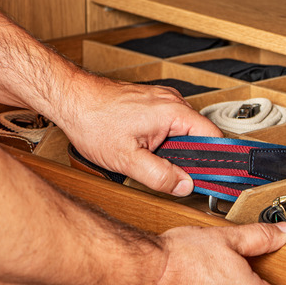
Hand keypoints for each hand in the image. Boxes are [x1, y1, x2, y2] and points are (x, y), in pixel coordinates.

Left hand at [58, 77, 221, 195]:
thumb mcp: (127, 159)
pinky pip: (171, 123)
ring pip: (184, 130)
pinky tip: (147, 147)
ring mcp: (163, 99)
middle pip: (200, 135)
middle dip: (191, 158)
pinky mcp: (153, 102)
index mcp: (174, 112)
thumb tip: (184, 185)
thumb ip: (160, 175)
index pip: (214, 137)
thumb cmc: (92, 120)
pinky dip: (166, 139)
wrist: (70, 99)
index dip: (215, 160)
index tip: (213, 177)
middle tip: (175, 175)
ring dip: (176, 148)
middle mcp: (172, 101)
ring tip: (154, 159)